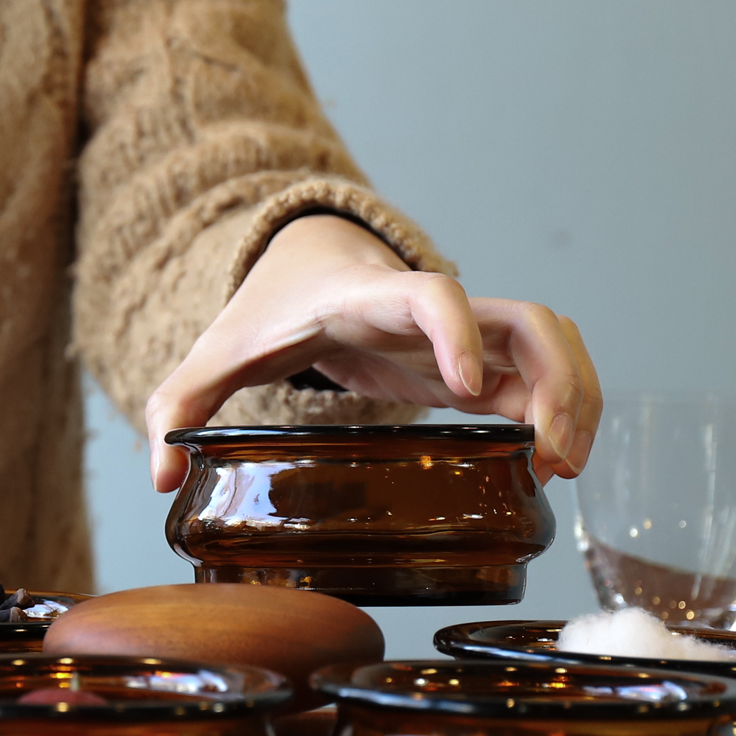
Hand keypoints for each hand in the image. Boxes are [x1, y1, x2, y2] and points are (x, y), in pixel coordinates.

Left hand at [146, 214, 602, 491]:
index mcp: (371, 299)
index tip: (467, 388)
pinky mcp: (481, 363)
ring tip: (564, 470)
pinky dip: (564, 413)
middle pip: (528, 319)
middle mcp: (435, 311)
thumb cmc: (270, 308)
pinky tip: (553, 467)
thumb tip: (160, 472)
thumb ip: (177, 401)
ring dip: (576, 399)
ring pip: (553, 344)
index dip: (456, 332)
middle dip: (556, 383)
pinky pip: (545, 377)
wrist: (310, 264)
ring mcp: (468, 333)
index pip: (432, 295)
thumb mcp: (218, 351)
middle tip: (551, 457)